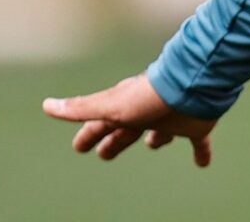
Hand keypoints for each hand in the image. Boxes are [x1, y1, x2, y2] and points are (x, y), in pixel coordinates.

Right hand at [42, 73, 216, 166]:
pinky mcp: (195, 125)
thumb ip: (81, 109)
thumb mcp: (111, 105)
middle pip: (128, 130)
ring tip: (151, 144)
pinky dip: (201, 152)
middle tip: (105, 154)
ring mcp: (173, 118)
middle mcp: (149, 112)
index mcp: (126, 108)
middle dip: (115, 141)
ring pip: (161, 131)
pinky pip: (198, 142)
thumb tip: (46, 105)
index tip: (78, 147)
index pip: (102, 124)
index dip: (89, 135)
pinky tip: (203, 163)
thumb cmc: (149, 96)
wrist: (193, 86)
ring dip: (156, 138)